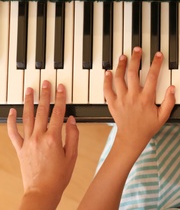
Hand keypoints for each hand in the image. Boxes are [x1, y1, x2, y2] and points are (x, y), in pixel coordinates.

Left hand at [7, 81, 78, 207]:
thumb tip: (71, 120)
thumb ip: (73, 135)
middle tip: (45, 83)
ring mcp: (28, 142)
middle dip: (44, 95)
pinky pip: (13, 132)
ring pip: (27, 117)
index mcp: (53, 138)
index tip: (61, 88)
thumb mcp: (72, 155)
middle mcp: (39, 137)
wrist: (42, 191)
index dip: (60, 99)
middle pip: (42, 111)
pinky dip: (12, 121)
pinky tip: (13, 111)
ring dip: (28, 102)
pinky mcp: (20, 149)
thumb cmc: (59, 176)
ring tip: (29, 90)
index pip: (58, 113)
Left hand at [104, 47, 174, 147]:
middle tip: (138, 50)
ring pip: (119, 78)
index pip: (152, 77)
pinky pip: (107, 89)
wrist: (132, 138)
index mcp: (146, 99)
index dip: (156, 64)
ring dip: (121, 66)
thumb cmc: (148, 127)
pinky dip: (106, 80)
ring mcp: (121, 99)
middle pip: (133, 73)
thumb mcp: (163, 116)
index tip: (158, 55)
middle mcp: (133, 96)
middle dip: (136, 59)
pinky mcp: (112, 103)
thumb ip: (169, 102)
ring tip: (123, 56)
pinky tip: (108, 72)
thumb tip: (172, 88)